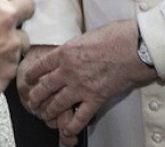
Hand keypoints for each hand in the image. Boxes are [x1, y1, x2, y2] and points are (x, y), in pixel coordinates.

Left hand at [19, 20, 153, 143]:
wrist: (136, 46)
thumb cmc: (117, 35)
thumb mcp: (89, 34)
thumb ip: (78, 45)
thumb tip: (77, 48)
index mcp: (65, 52)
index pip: (41, 65)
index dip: (31, 74)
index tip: (27, 79)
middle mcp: (68, 70)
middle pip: (44, 87)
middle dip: (36, 96)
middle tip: (32, 102)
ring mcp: (81, 86)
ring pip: (57, 103)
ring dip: (49, 112)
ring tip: (45, 116)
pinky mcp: (96, 98)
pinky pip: (80, 117)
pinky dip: (72, 126)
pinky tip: (67, 130)